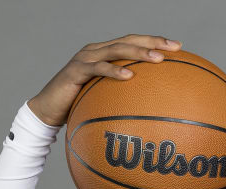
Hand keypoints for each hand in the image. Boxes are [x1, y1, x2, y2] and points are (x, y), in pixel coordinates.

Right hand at [27, 34, 181, 125]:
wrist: (47, 111)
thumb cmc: (79, 106)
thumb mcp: (105, 99)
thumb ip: (125, 96)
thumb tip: (153, 108)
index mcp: (105, 53)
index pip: (133, 41)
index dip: (155, 41)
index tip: (178, 47)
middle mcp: (96, 51)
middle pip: (129, 40)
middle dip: (153, 42)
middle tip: (174, 48)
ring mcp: (85, 58)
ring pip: (116, 49)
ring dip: (139, 52)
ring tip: (158, 59)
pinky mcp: (76, 70)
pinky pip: (98, 68)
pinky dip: (114, 71)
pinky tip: (130, 76)